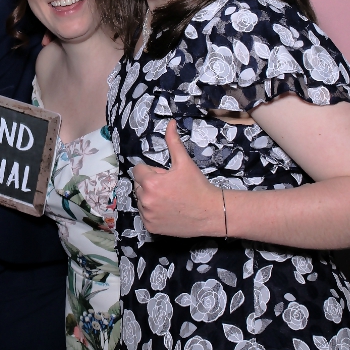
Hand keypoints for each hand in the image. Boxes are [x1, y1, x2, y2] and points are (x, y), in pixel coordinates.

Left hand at [132, 119, 223, 238]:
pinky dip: (153, 213)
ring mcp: (147, 215)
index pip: (138, 170)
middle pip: (139, 185)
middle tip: (170, 188)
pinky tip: (168, 210)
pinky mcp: (151, 227)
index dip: (151, 171)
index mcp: (150, 182)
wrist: (212, 212)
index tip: (165, 176)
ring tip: (170, 200)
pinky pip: (145, 215)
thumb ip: (173, 142)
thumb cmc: (198, 186)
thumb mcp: (185, 163)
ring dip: (150, 198)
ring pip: (141, 200)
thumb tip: (170, 123)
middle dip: (150, 184)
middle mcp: (145, 199)